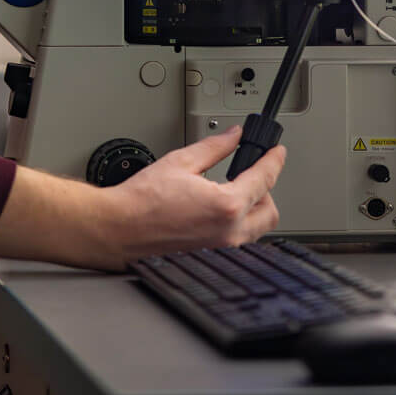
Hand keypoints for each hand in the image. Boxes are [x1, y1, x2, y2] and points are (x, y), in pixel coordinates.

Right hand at [101, 126, 285, 265]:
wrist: (119, 229)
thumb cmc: (141, 202)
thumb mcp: (181, 161)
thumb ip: (214, 148)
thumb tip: (233, 137)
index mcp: (226, 205)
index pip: (264, 179)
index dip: (273, 160)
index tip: (276, 153)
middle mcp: (229, 232)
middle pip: (269, 211)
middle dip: (265, 191)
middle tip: (251, 175)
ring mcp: (221, 249)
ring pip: (256, 230)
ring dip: (252, 211)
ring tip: (232, 194)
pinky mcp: (211, 258)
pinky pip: (237, 242)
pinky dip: (236, 226)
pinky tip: (217, 214)